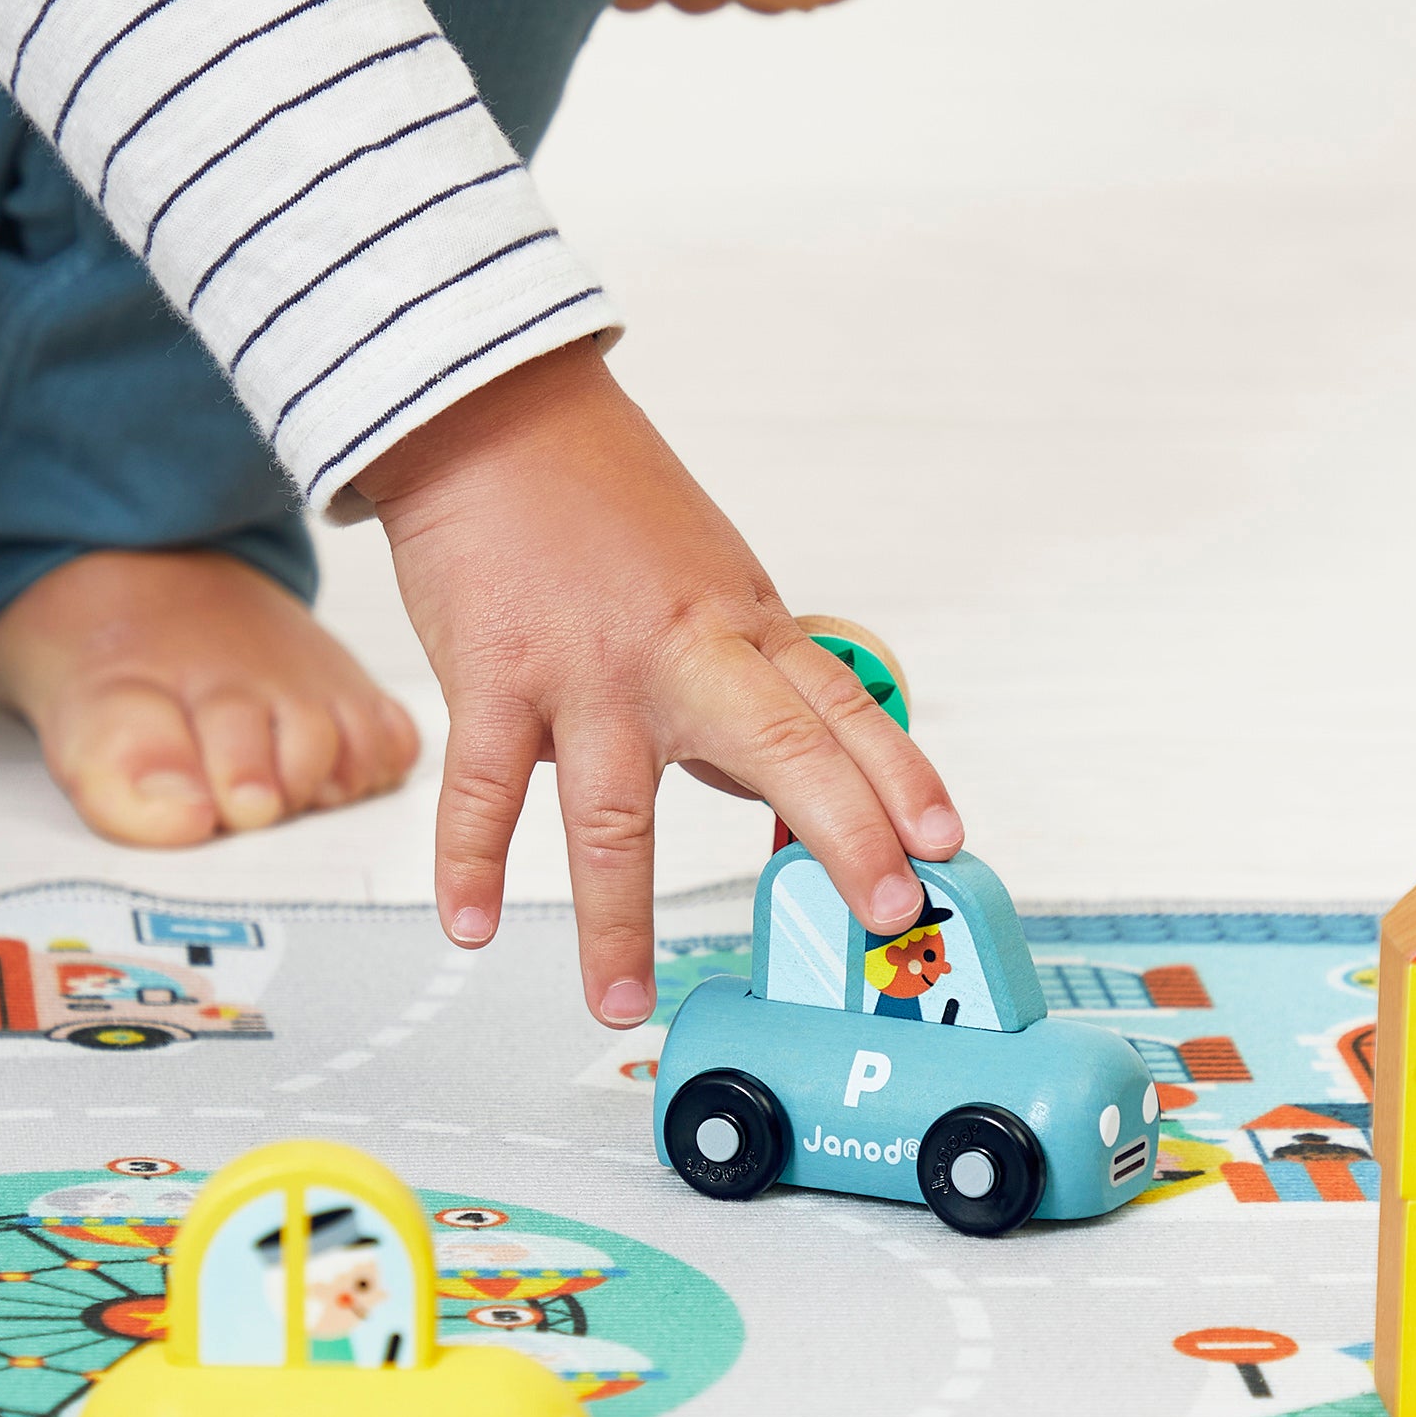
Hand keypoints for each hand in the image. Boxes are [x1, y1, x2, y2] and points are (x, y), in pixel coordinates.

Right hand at [357, 340, 961, 1026]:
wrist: (486, 410)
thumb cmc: (603, 502)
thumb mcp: (710, 582)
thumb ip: (749, 687)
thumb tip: (787, 795)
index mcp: (742, 629)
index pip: (843, 712)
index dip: (901, 780)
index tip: (944, 847)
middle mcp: (679, 654)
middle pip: (778, 748)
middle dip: (842, 834)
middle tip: (879, 914)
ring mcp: (585, 671)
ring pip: (612, 812)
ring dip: (616, 922)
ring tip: (621, 1006)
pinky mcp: (493, 676)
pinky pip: (482, 788)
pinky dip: (471, 863)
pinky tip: (474, 926)